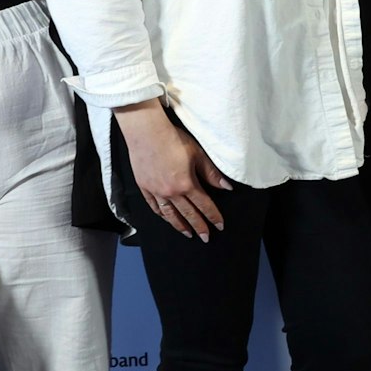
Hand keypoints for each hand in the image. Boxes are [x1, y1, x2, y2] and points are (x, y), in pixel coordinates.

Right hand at [115, 100, 231, 240]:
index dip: (213, 216)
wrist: (146, 133)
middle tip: (205, 237)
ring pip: (169, 214)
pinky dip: (161, 215)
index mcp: (186, 184)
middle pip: (187, 214)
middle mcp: (170, 192)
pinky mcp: (144, 187)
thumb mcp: (198, 154)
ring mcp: (155, 191)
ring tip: (187, 233)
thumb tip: (226, 187)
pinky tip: (165, 218)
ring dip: (179, 225)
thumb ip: (212, 173)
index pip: (204, 205)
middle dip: (198, 226)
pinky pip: (153, 206)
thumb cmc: (173, 140)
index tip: (220, 226)